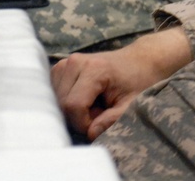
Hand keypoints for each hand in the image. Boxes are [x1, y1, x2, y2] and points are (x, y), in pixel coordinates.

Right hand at [50, 27, 192, 140]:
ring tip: (95, 103)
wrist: (139, 61)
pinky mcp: (62, 67)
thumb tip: (90, 133)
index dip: (84, 122)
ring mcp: (66, 62)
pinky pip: (55, 93)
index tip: (101, 121)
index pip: (73, 106)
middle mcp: (75, 62)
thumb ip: (112, 120)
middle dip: (79, 117)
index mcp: (94, 69)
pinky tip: (84, 98)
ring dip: (73, 109)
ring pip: (57, 100)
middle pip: (62, 104)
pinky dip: (68, 101)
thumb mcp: (132, 104)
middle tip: (101, 111)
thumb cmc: (138, 81)